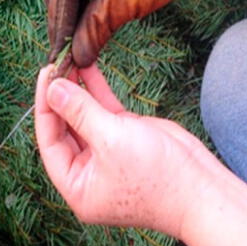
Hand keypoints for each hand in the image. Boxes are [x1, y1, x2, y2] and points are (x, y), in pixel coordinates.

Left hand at [34, 64, 216, 236]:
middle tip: (56, 64)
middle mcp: (88, 170)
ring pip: (83, 116)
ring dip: (77, 89)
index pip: (50, 141)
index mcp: (76, 185)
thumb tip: (53, 89)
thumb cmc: (157, 176)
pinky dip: (96, 90)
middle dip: (60, 96)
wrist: (201, 186)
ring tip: (69, 59)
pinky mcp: (125, 136)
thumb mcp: (111, 140)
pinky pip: (103, 111)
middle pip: (64, 127)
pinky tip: (87, 68)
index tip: (46, 75)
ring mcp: (106, 152)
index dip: (45, 106)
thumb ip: (79, 112)